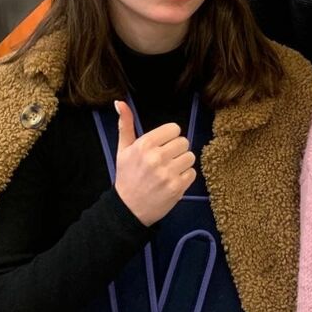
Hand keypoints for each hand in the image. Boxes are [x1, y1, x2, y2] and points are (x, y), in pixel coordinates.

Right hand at [113, 100, 196, 225]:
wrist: (128, 209)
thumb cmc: (127, 176)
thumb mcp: (123, 150)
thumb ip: (125, 125)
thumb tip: (119, 102)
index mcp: (144, 144)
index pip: (174, 129)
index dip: (169, 138)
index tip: (161, 147)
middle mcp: (156, 157)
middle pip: (184, 142)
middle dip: (176, 151)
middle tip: (164, 161)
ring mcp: (167, 173)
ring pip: (190, 157)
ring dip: (182, 164)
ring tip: (169, 171)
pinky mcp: (177, 187)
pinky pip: (192, 173)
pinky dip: (185, 178)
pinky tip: (172, 182)